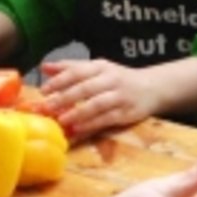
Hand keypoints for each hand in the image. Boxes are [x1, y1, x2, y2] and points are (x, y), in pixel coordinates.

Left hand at [41, 59, 160, 134]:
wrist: (152, 87)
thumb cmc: (118, 79)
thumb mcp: (97, 69)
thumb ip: (71, 68)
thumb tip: (44, 67)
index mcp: (101, 67)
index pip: (78, 71)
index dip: (60, 80)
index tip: (43, 90)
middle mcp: (111, 79)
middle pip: (85, 88)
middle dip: (65, 98)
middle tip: (46, 107)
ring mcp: (120, 97)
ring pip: (97, 104)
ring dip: (78, 112)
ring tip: (61, 120)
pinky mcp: (126, 113)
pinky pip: (107, 119)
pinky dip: (91, 124)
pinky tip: (77, 129)